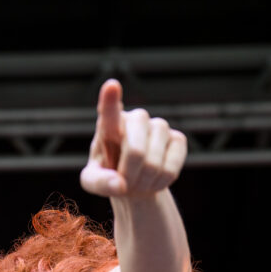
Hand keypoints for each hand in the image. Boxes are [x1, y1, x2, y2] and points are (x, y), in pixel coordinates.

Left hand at [80, 79, 187, 198]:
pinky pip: (171, 169)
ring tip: (137, 182)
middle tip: (124, 184)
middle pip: (135, 151)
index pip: (109, 111)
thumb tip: (120, 185)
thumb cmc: (109, 174)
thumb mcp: (92, 181)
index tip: (112, 86)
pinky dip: (160, 183)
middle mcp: (135, 119)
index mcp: (109, 124)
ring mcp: (158, 126)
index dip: (111, 100)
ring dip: (143, 182)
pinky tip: (153, 180)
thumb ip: (99, 182)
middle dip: (129, 175)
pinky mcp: (178, 139)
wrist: (134, 180)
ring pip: (153, 163)